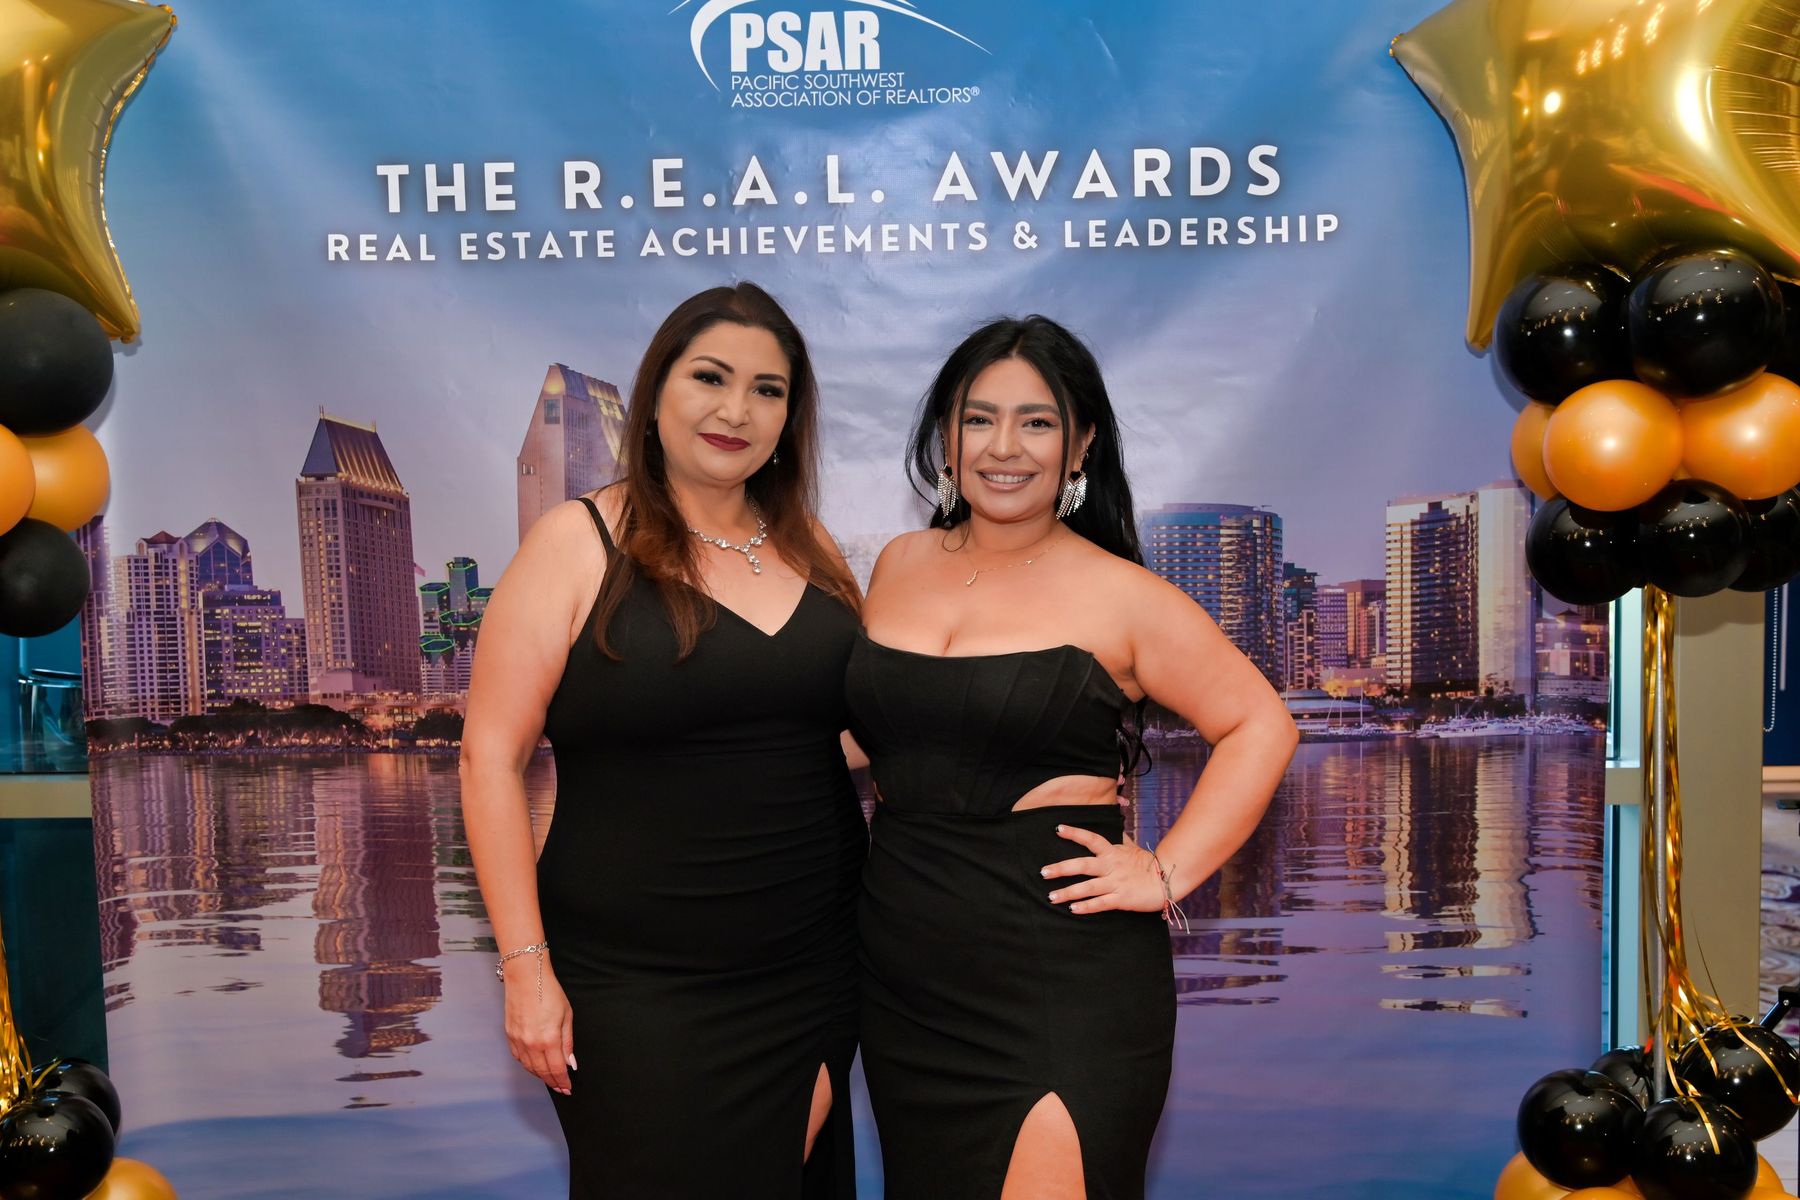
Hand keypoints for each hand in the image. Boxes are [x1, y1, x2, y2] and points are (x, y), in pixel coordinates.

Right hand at [504, 953, 575, 1093]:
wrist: (526, 976)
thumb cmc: (548, 991)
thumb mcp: (566, 1015)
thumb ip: (568, 1042)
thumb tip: (571, 1062)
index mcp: (549, 1039)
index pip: (557, 1069)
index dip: (563, 1081)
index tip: (568, 1088)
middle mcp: (531, 1044)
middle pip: (542, 1072)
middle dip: (553, 1082)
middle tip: (561, 1088)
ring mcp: (518, 1040)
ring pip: (529, 1067)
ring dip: (540, 1076)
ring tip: (550, 1080)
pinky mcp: (510, 1035)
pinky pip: (518, 1057)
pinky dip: (527, 1065)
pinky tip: (534, 1066)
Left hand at [1042, 824, 1165, 914]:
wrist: (1168, 879)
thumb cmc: (1149, 864)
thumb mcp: (1132, 848)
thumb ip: (1119, 841)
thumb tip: (1114, 830)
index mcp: (1113, 852)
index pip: (1091, 839)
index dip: (1075, 833)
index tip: (1058, 829)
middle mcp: (1111, 866)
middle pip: (1082, 865)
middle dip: (1061, 868)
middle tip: (1043, 872)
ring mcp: (1115, 883)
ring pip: (1087, 887)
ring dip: (1068, 892)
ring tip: (1051, 896)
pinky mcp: (1121, 899)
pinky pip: (1100, 903)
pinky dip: (1086, 907)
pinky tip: (1073, 909)